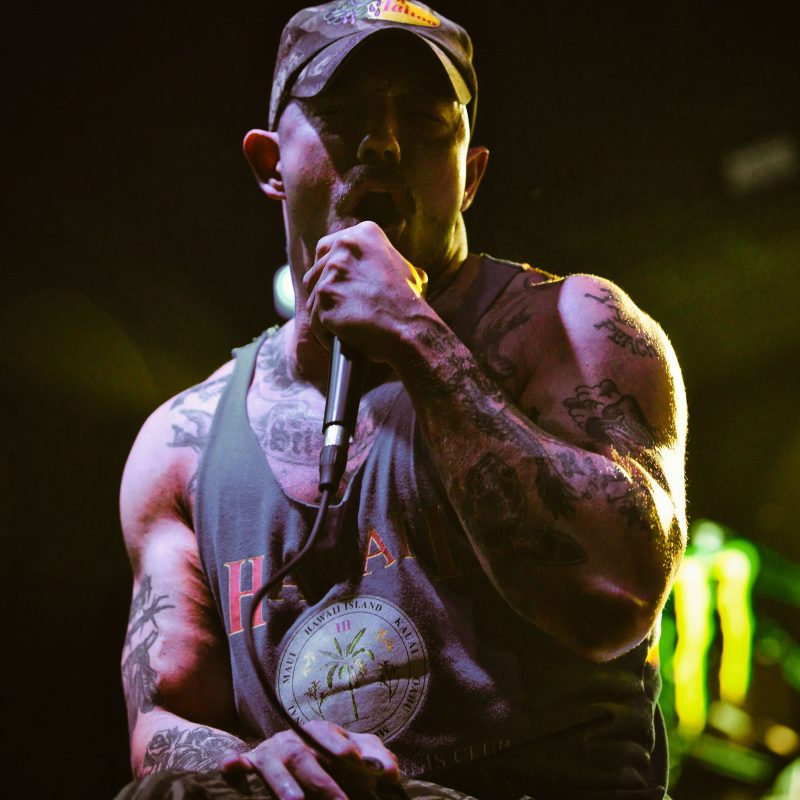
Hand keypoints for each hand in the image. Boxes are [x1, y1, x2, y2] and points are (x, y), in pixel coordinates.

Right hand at [220, 720, 400, 799]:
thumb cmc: (324, 756)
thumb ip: (374, 760)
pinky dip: (233, 764)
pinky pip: (237, 764)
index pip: (330, 736)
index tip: (357, 762)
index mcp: (318, 732)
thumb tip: (393, 773)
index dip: (342, 748)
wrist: (280, 753)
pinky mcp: (248, 767)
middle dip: (322, 781)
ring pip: (273, 765)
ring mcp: (269, 753)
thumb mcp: (351, 754)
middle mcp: (292, 740)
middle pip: (304, 756)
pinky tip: (232, 766)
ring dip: (283, 784)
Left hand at [302, 221, 427, 363]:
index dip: (328, 268)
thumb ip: (380, 260)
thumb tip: (380, 264)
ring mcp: (332, 270)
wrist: (409, 327)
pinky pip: (313, 317)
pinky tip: (337, 339)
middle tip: (336, 308)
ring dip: (322, 312)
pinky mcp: (324, 295)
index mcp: (363, 234)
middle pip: (317, 270)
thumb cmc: (408, 303)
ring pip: (313, 294)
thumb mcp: (402, 268)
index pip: (328, 247)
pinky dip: (323, 332)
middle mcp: (344, 246)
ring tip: (341, 327)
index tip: (335, 285)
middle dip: (323, 290)